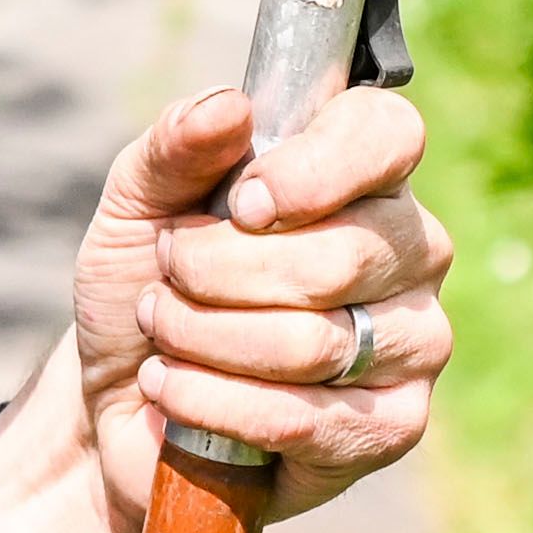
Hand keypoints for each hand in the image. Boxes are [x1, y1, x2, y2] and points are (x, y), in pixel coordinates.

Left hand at [0, 82, 453, 532]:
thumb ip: (175, 147)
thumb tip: (229, 107)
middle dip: (217, 271)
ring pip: (314, 341)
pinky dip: (213, 402)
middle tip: (168, 278)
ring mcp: (413, 341)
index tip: (242, 203)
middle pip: (342, 253)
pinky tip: (172, 389)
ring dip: (203, 337)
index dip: (315, 168)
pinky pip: (305, 418)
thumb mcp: (136, 203)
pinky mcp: (393, 426)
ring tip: (161, 333)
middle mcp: (410, 250)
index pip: (388, 135)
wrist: (118, 398)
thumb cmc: (147, 283)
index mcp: (362, 175)